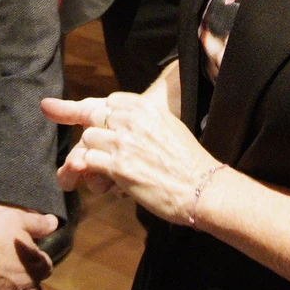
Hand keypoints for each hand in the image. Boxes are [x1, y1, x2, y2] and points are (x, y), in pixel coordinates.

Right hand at [0, 203, 55, 289]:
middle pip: (34, 286)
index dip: (33, 258)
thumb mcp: (14, 219)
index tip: (20, 253)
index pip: (45, 265)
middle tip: (7, 267)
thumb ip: (37, 223)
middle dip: (25, 278)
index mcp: (38, 267)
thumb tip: (53, 222)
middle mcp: (31, 289)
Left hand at [42, 91, 218, 225]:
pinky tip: (107, 175)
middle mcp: (132, 121)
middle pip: (96, 117)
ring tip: (107, 163)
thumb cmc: (190, 161)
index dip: (110, 116)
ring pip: (88, 137)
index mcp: (147, 108)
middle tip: (109, 149)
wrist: (201, 188)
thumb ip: (148, 119)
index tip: (114, 129)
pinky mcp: (116, 167)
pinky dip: (93, 168)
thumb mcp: (171, 126)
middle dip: (100, 133)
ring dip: (94, 151)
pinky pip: (88, 159)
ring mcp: (122, 143)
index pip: (112, 101)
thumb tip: (131, 120)